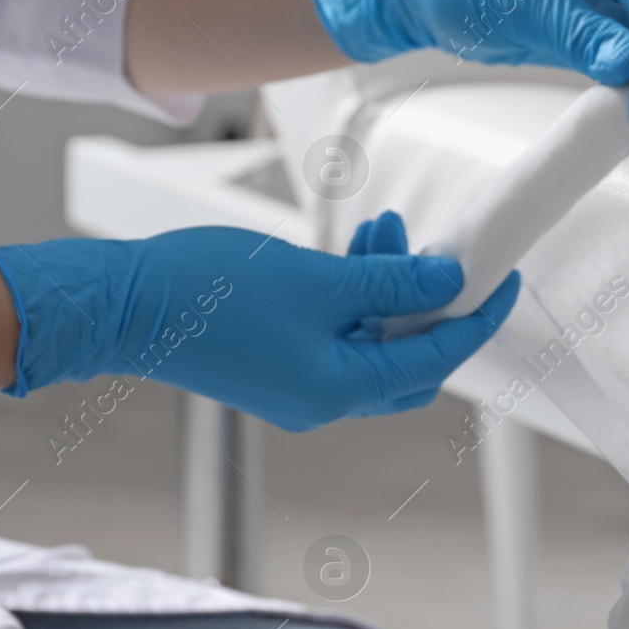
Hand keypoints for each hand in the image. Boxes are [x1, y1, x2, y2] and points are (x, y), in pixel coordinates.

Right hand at [0, 212, 518, 430]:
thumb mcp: (320, 280)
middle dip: (432, 305)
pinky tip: (356, 250)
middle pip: (411, 360)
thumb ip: (392, 284)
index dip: (475, 317)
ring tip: (387, 228)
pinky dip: (355, 297)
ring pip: (373, 341)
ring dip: (390, 290)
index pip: (435, 358)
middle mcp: (324, 399)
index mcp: (340, 390)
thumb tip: (447, 282)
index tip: (504, 280)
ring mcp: (299, 385)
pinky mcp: (278, 362)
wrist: (125, 303)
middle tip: (448, 256)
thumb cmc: (208, 293)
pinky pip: (338, 335)